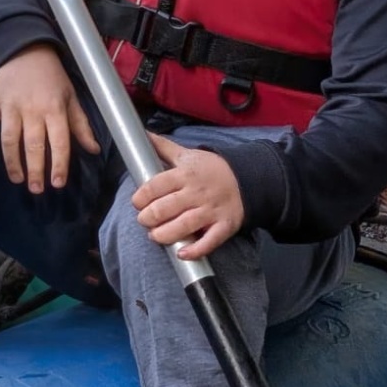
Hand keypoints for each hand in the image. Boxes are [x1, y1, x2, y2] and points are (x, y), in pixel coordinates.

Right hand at [0, 45, 99, 192]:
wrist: (24, 48)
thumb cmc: (52, 77)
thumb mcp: (71, 97)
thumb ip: (80, 124)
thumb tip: (94, 149)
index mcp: (55, 108)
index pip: (58, 141)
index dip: (58, 164)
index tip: (57, 183)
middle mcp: (32, 108)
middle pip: (32, 145)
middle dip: (34, 170)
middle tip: (36, 189)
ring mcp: (9, 105)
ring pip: (9, 139)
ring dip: (12, 162)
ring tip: (17, 179)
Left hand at [131, 133, 244, 259]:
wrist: (249, 179)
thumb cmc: (212, 169)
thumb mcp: (187, 154)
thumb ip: (162, 147)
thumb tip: (142, 133)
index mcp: (185, 174)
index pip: (155, 186)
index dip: (140, 197)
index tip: (137, 202)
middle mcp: (197, 193)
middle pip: (165, 208)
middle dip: (148, 217)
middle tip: (144, 220)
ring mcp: (211, 211)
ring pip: (183, 226)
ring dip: (164, 234)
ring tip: (155, 235)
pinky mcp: (225, 226)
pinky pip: (209, 241)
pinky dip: (195, 250)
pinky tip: (182, 253)